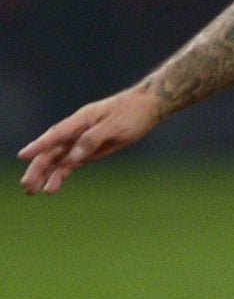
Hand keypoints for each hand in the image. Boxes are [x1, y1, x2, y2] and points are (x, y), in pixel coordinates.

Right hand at [18, 87, 162, 194]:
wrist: (146, 107)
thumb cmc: (131, 113)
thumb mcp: (115, 126)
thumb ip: (93, 139)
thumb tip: (73, 155)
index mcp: (81, 120)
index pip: (56, 135)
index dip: (39, 146)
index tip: (23, 156)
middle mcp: (76, 131)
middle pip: (52, 150)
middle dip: (37, 168)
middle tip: (26, 185)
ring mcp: (80, 141)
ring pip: (58, 159)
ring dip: (45, 175)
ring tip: (32, 191)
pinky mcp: (88, 150)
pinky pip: (70, 163)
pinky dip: (60, 174)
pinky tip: (51, 188)